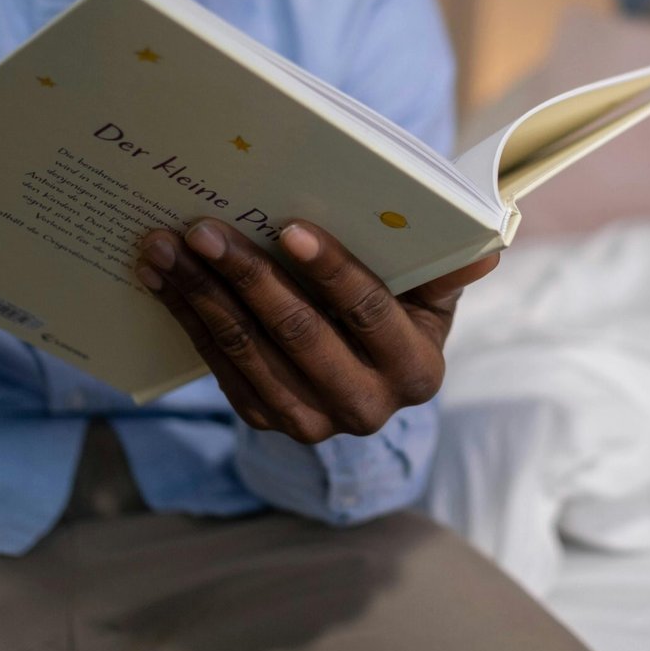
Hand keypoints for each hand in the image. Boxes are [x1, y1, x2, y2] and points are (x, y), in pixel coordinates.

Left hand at [135, 217, 497, 442]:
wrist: (367, 362)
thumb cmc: (404, 302)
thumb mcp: (431, 288)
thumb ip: (447, 267)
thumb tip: (487, 248)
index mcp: (417, 371)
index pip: (370, 314)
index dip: (332, 272)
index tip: (290, 227)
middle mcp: (369, 408)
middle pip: (298, 336)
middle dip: (247, 278)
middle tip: (203, 229)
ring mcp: (313, 422)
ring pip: (249, 353)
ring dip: (201, 295)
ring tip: (167, 245)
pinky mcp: (268, 421)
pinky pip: (221, 368)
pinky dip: (187, 318)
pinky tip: (162, 277)